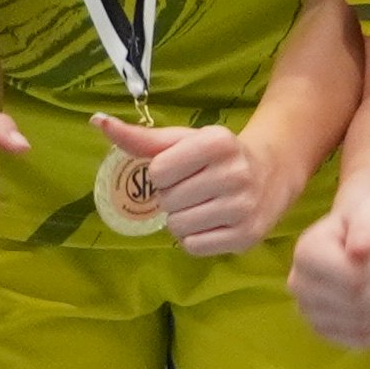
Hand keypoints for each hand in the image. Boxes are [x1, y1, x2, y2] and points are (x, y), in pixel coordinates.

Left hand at [95, 112, 289, 256]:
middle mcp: (235, 174)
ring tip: (203, 206)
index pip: (158, 171)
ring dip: (182, 219)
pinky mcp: (245, 237)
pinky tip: (212, 222)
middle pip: (167, 201)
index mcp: (218, 143)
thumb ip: (140, 137)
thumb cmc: (217, 156)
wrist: (272, 173)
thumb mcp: (183, 141)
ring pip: (178, 227)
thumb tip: (98, 121)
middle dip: (173, 197)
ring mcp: (243, 208)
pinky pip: (193, 246)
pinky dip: (195, 238)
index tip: (184, 169)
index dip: (163, 173)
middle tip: (196, 189)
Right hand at [288, 185, 369, 351]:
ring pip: (361, 322)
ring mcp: (309, 312)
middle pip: (357, 302)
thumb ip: (366, 227)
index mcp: (305, 253)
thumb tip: (362, 248)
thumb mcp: (369, 212)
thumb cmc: (365, 221)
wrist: (363, 238)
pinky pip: (360, 341)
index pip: (351, 278)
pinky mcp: (325, 331)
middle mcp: (299, 285)